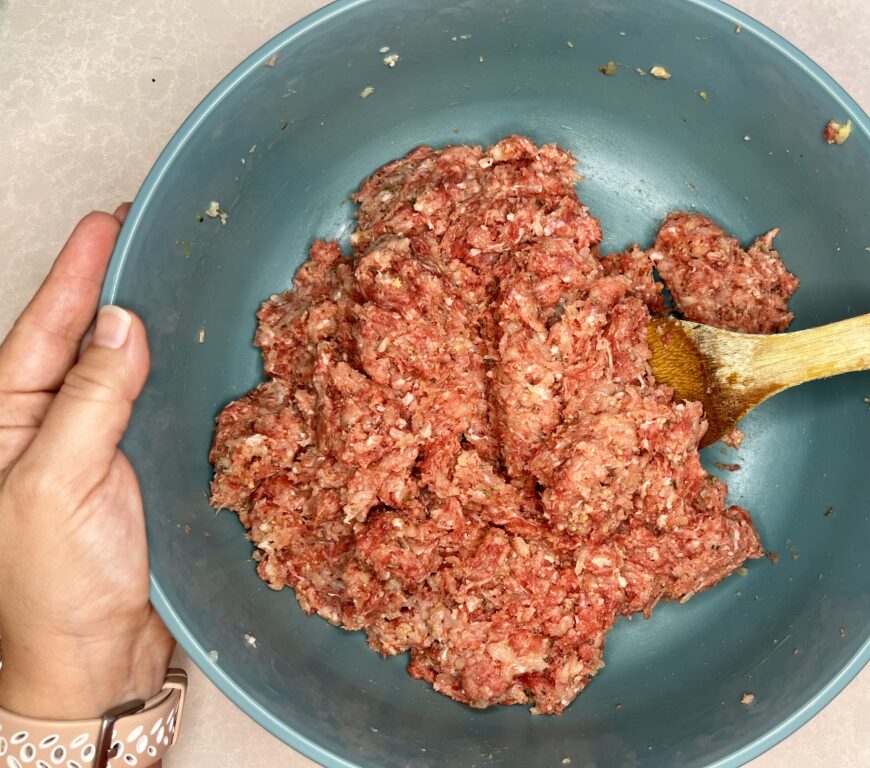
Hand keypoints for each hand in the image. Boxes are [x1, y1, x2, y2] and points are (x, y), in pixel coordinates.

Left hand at [0, 206, 173, 718]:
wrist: (98, 659)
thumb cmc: (56, 587)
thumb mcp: (61, 483)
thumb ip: (91, 399)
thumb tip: (121, 324)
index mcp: (1, 422)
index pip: (42, 330)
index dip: (76, 274)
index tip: (106, 223)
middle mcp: (40, 426)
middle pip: (77, 339)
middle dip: (106, 284)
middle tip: (139, 231)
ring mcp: (88, 446)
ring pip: (117, 368)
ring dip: (141, 323)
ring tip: (164, 274)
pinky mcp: (129, 469)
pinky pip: (148, 405)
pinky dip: (167, 372)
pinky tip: (183, 348)